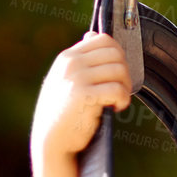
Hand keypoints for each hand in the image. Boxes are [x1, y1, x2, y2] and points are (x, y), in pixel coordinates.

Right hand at [32, 31, 131, 161]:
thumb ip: (79, 59)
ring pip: (119, 70)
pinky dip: (123, 99)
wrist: (51, 142)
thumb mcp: (65, 79)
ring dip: (125, 87)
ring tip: (118, 100)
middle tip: (121, 89)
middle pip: (115, 53)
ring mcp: (77, 78)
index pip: (104, 39)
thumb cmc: (62, 113)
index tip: (117, 73)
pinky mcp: (84, 96)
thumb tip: (91, 34)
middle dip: (125, 71)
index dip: (118, 55)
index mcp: (67, 57)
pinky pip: (117, 89)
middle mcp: (71, 64)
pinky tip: (117, 107)